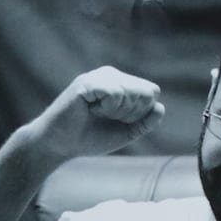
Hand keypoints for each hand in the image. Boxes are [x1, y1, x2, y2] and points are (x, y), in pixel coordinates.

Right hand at [22, 66, 165, 159]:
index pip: (151, 92)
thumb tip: (160, 107)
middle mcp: (111, 74)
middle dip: (131, 113)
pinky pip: (114, 93)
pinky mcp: (87, 83)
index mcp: (121, 83)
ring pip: (130, 92)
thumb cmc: (89, 137)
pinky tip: (91, 109)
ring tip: (96, 114)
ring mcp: (98, 76)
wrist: (59, 145)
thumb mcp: (125, 132)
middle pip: (144, 91)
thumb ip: (144, 122)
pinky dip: (106, 108)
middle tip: (106, 118)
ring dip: (117, 112)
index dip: (141, 113)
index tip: (120, 121)